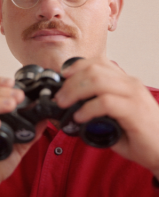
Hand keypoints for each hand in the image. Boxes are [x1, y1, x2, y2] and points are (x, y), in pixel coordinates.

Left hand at [56, 58, 158, 176]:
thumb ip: (94, 108)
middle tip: (59, 98)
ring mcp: (133, 96)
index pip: (98, 62)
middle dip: (70, 83)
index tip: (60, 80)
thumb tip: (68, 110)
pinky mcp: (134, 111)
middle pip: (93, 69)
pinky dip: (87, 109)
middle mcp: (129, 84)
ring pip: (98, 81)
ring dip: (75, 92)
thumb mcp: (111, 116)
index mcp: (124, 82)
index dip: (75, 67)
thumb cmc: (137, 134)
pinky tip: (80, 117)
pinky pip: (105, 102)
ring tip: (65, 105)